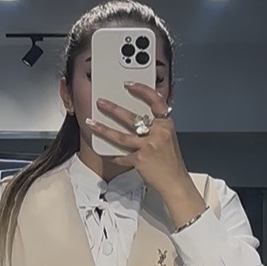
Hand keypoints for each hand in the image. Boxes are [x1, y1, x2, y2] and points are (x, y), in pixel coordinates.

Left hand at [90, 85, 206, 229]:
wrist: (175, 181)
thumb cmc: (170, 160)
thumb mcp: (168, 137)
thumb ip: (155, 125)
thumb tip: (138, 114)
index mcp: (166, 124)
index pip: (155, 101)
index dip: (142, 90)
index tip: (129, 84)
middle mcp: (158, 133)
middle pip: (132, 117)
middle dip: (113, 109)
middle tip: (100, 102)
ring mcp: (149, 147)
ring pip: (121, 136)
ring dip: (103, 129)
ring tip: (91, 122)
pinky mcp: (140, 160)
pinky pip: (120, 155)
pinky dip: (110, 153)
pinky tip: (101, 149)